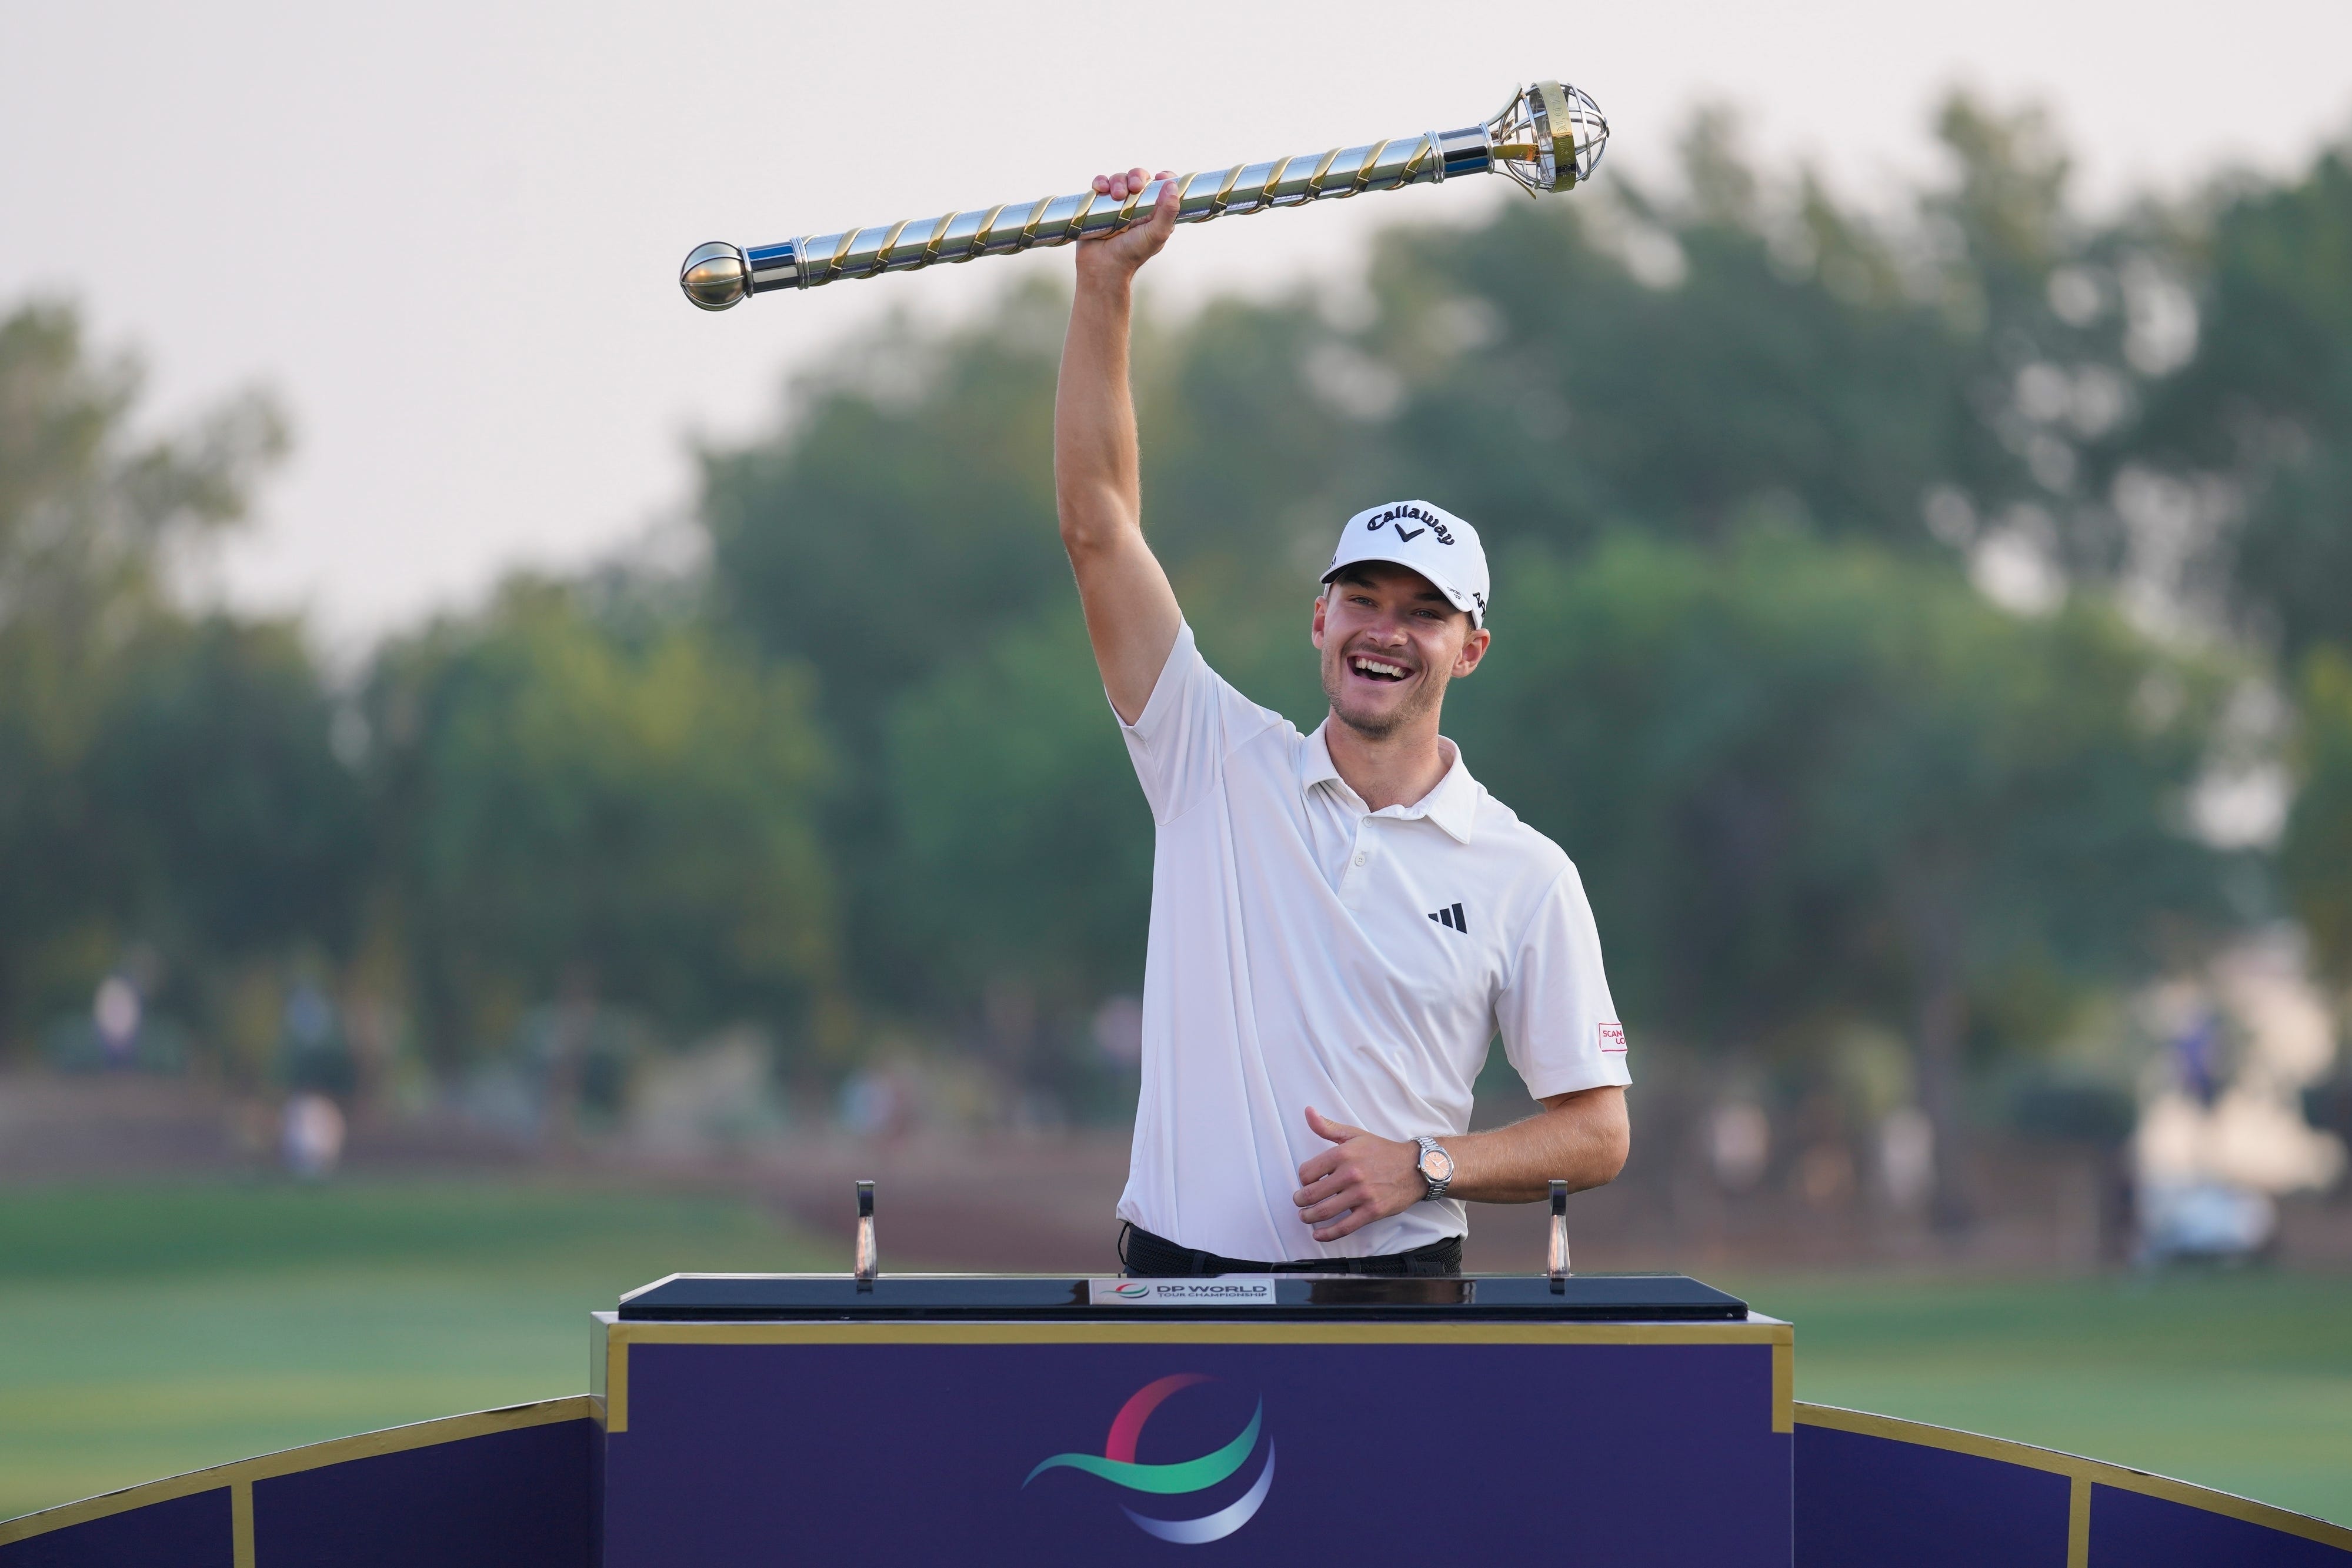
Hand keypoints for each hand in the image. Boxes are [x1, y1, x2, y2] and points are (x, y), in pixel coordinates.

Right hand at [1074, 167, 1178, 284]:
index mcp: (1155, 212)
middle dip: (1137, 177)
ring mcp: (1117, 204)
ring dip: (1118, 181)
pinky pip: (1100, 185)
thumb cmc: (1131, 254)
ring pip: (1119, 179)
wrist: (1103, 267)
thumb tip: (1172, 186)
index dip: (1164, 178)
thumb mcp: (1156, 234)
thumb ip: (1168, 212)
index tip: (1160, 177)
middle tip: (1134, 188)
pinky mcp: (1099, 205)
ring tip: (1116, 196)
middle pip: (1139, 178)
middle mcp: (1137, 206)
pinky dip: (1100, 182)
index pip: (1163, 187)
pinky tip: (1101, 189)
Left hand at [1292, 1106, 1425, 1242]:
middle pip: (1312, 1194)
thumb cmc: (1383, 1151)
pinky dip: (1328, 1234)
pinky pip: (1344, 1227)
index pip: (1307, 1172)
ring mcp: (1361, 1195)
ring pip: (1325, 1212)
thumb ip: (1328, 1127)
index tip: (1306, 1182)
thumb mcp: (1354, 1134)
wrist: (1415, 1167)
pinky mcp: (1372, 1212)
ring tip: (1305, 1216)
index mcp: (1343, 1154)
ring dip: (1309, 1217)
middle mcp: (1350, 1175)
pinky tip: (1319, 1234)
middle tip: (1299, 1202)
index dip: (1303, 1178)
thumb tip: (1308, 1112)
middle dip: (1300, 1200)